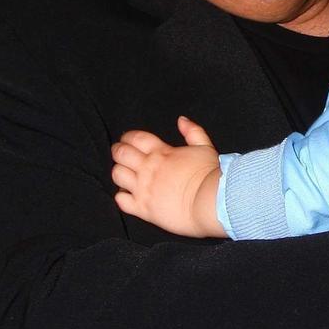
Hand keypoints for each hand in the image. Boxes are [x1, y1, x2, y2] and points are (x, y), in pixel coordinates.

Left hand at [111, 116, 224, 236]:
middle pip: (121, 153)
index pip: (136, 138)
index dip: (128, 137)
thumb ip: (193, 132)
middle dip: (118, 151)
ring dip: (119, 172)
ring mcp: (143, 189)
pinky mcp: (143, 208)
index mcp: (161, 153)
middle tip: (120, 153)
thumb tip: (182, 120)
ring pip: (117, 174)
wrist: (210, 202)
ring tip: (123, 173)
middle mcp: (148, 169)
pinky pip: (120, 200)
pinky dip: (121, 196)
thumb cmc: (210, 175)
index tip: (127, 139)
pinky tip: (127, 194)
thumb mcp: (205, 147)